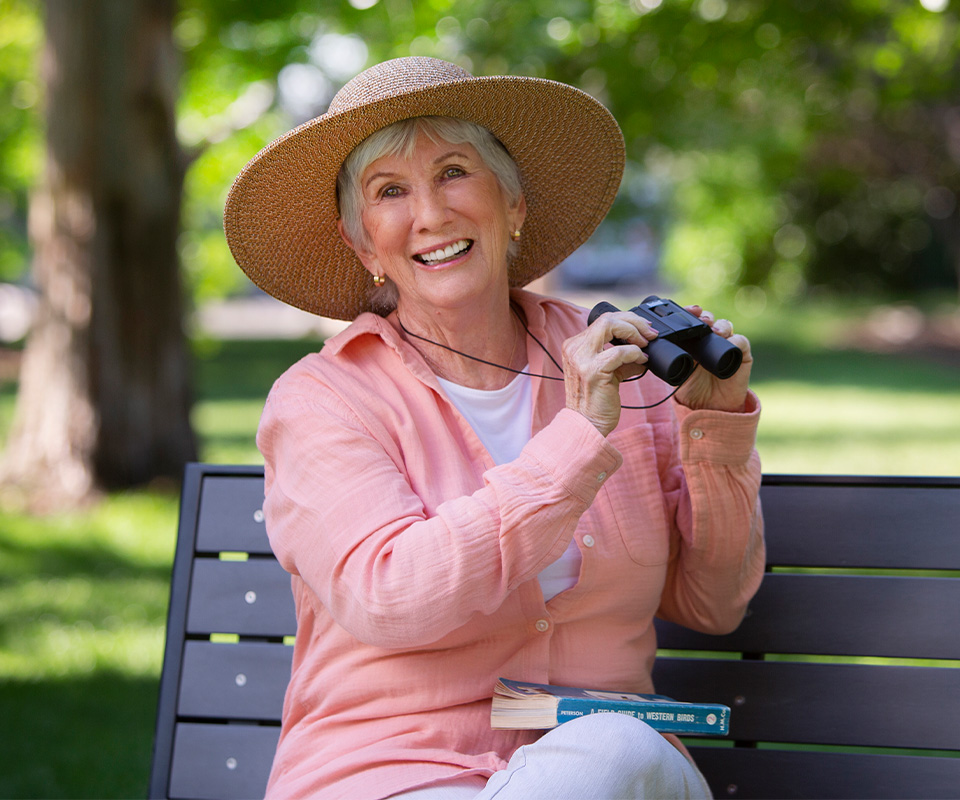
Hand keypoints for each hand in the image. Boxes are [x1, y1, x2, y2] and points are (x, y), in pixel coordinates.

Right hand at [563, 310, 657, 435]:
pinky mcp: (592, 371)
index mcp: (575, 346)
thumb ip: (620, 358)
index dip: (627, 320)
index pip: (602, 320)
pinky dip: (635, 353)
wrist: (587, 424)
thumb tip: (643, 349)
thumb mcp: (607, 372)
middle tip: (650, 334)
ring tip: (646, 344)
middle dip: (634, 322)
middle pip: (606, 318)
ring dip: (635, 333)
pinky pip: (619, 352)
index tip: (644, 329)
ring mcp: (581, 359)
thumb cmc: (596, 401)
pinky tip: (642, 361)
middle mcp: (574, 348)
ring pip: (610, 326)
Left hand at [674, 306, 752, 411]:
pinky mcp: (742, 355)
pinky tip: (729, 341)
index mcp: (693, 341)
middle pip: (710, 319)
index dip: (690, 313)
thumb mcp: (677, 372)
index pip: (693, 321)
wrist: (708, 408)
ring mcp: (727, 345)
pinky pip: (741, 342)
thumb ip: (670, 360)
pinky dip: (735, 340)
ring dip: (720, 324)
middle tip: (700, 318)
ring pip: (726, 326)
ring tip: (714, 330)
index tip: (686, 311)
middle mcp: (711, 339)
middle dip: (705, 316)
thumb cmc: (692, 389)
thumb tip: (654, 349)